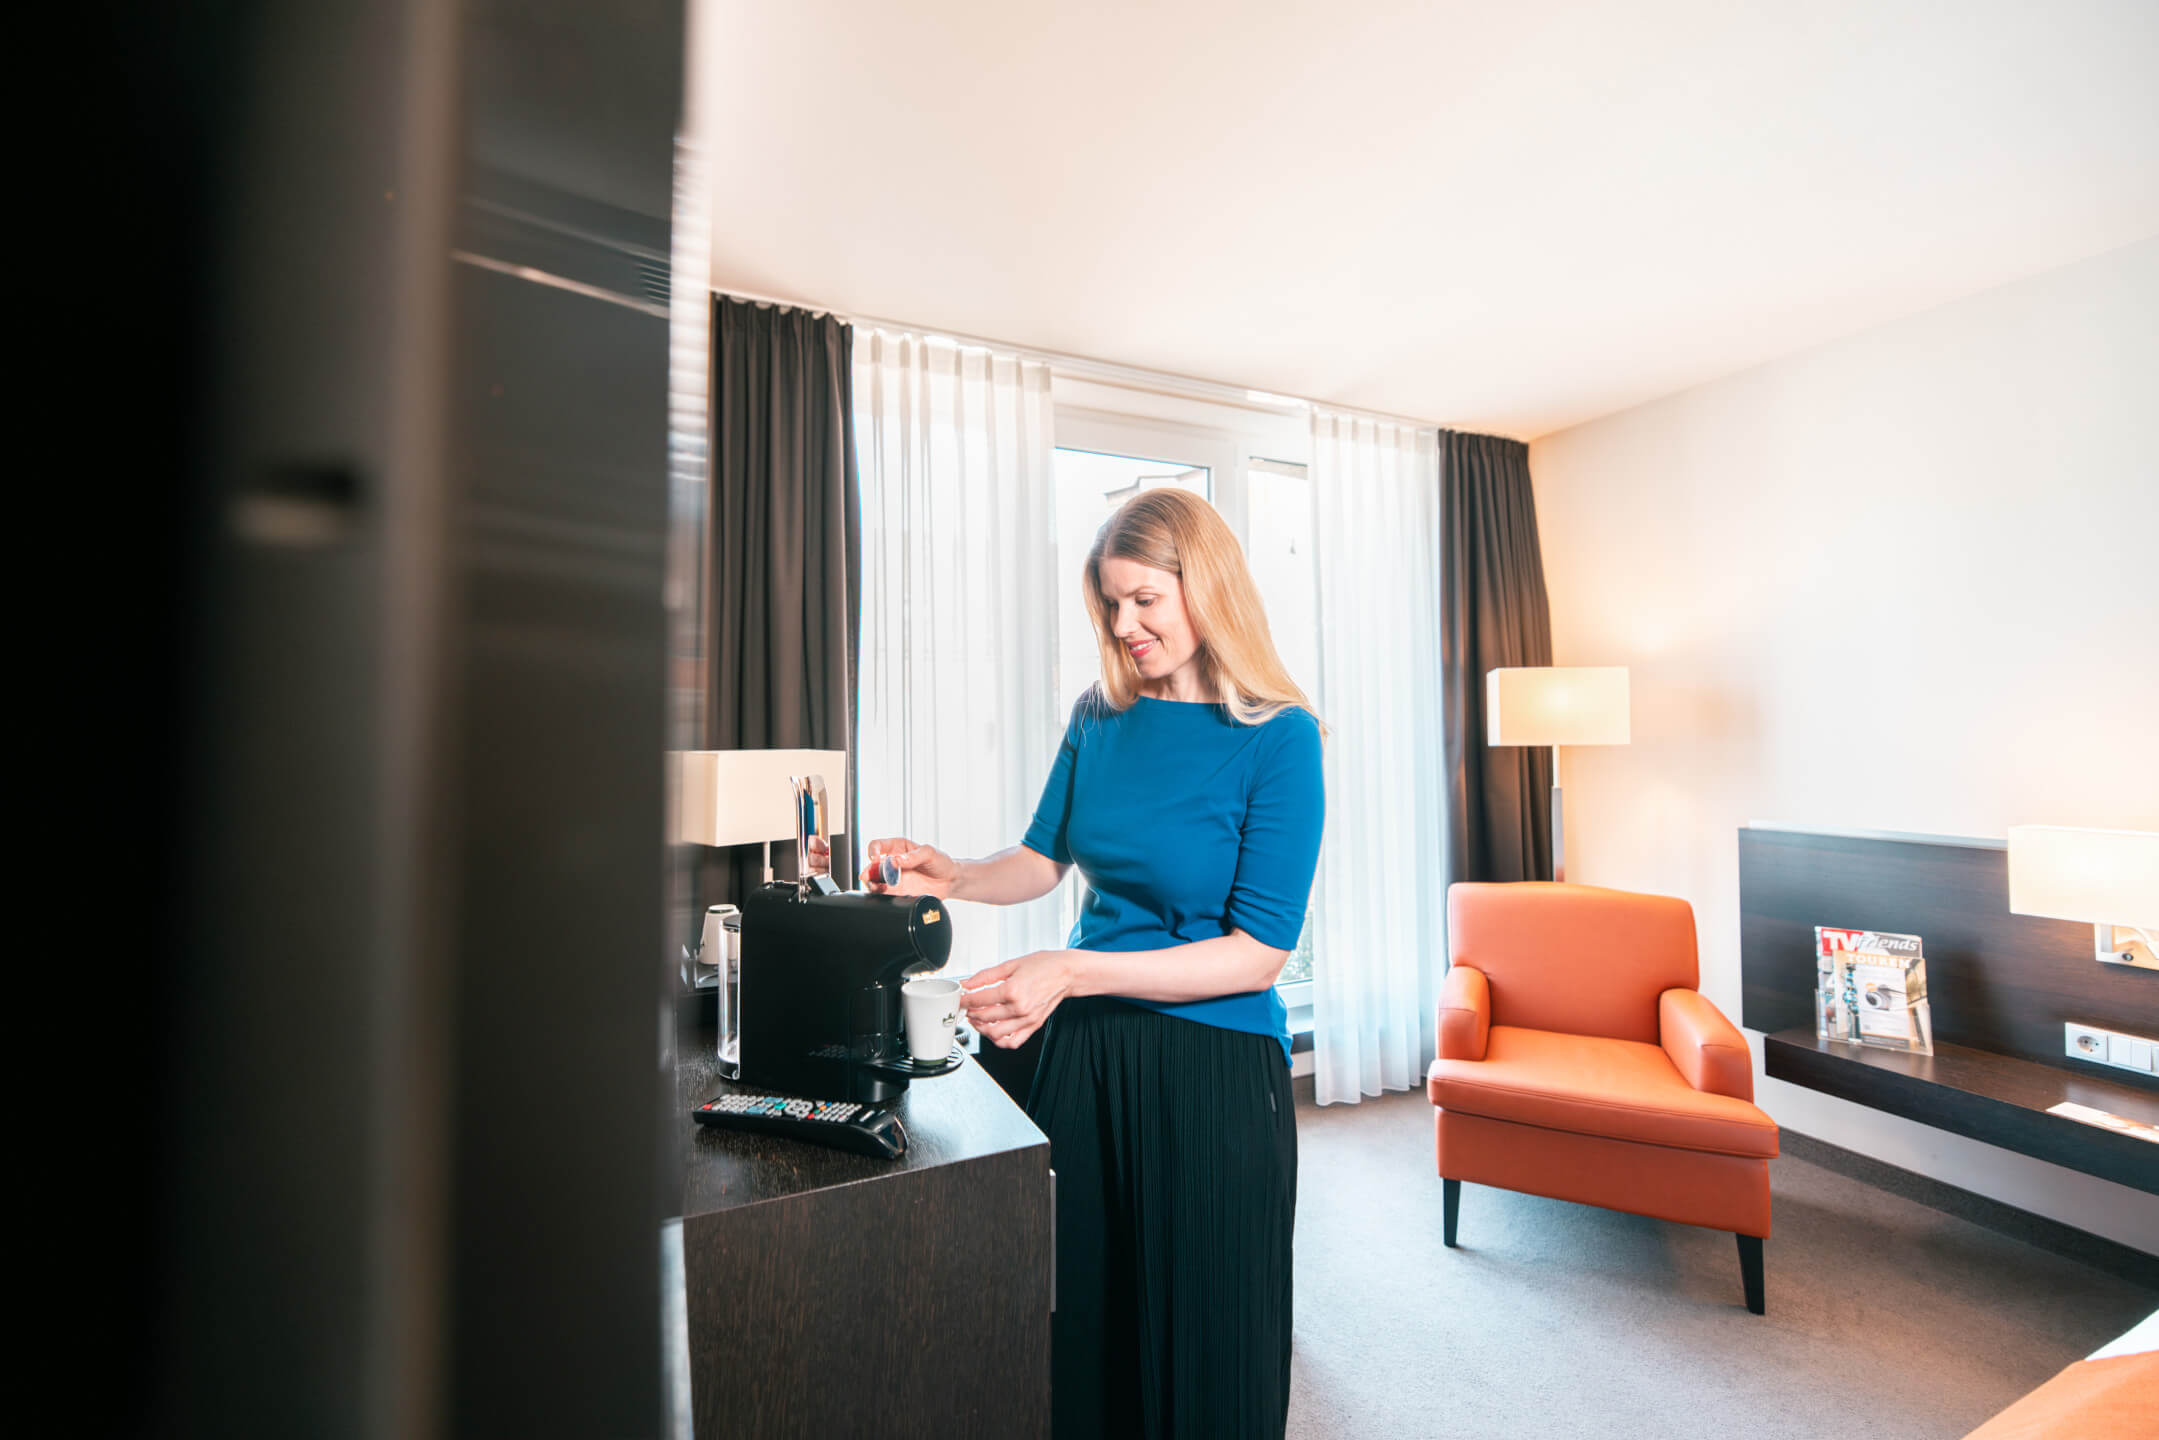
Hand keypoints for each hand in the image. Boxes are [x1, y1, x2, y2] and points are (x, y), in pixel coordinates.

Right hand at [860, 836, 957, 897]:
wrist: (950, 881)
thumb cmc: (940, 862)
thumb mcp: (929, 853)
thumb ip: (913, 856)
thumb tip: (895, 861)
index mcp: (897, 848)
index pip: (877, 846)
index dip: (872, 851)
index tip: (875, 858)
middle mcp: (892, 863)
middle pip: (872, 866)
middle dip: (868, 872)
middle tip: (869, 878)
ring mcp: (894, 879)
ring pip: (874, 882)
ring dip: (872, 885)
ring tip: (878, 888)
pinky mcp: (898, 892)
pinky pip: (884, 895)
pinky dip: (882, 896)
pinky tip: (887, 895)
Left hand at [960, 950, 1077, 1048]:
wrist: (1066, 973)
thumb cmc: (1043, 966)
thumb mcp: (1011, 964)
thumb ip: (986, 976)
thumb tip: (967, 983)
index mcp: (1012, 990)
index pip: (979, 1000)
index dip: (965, 1000)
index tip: (960, 998)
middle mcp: (1019, 1007)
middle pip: (984, 1017)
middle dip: (970, 1013)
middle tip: (967, 1007)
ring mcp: (1027, 1019)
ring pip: (995, 1033)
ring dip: (981, 1028)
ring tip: (977, 1019)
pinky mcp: (1033, 1026)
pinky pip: (1012, 1042)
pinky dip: (999, 1041)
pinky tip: (994, 1031)